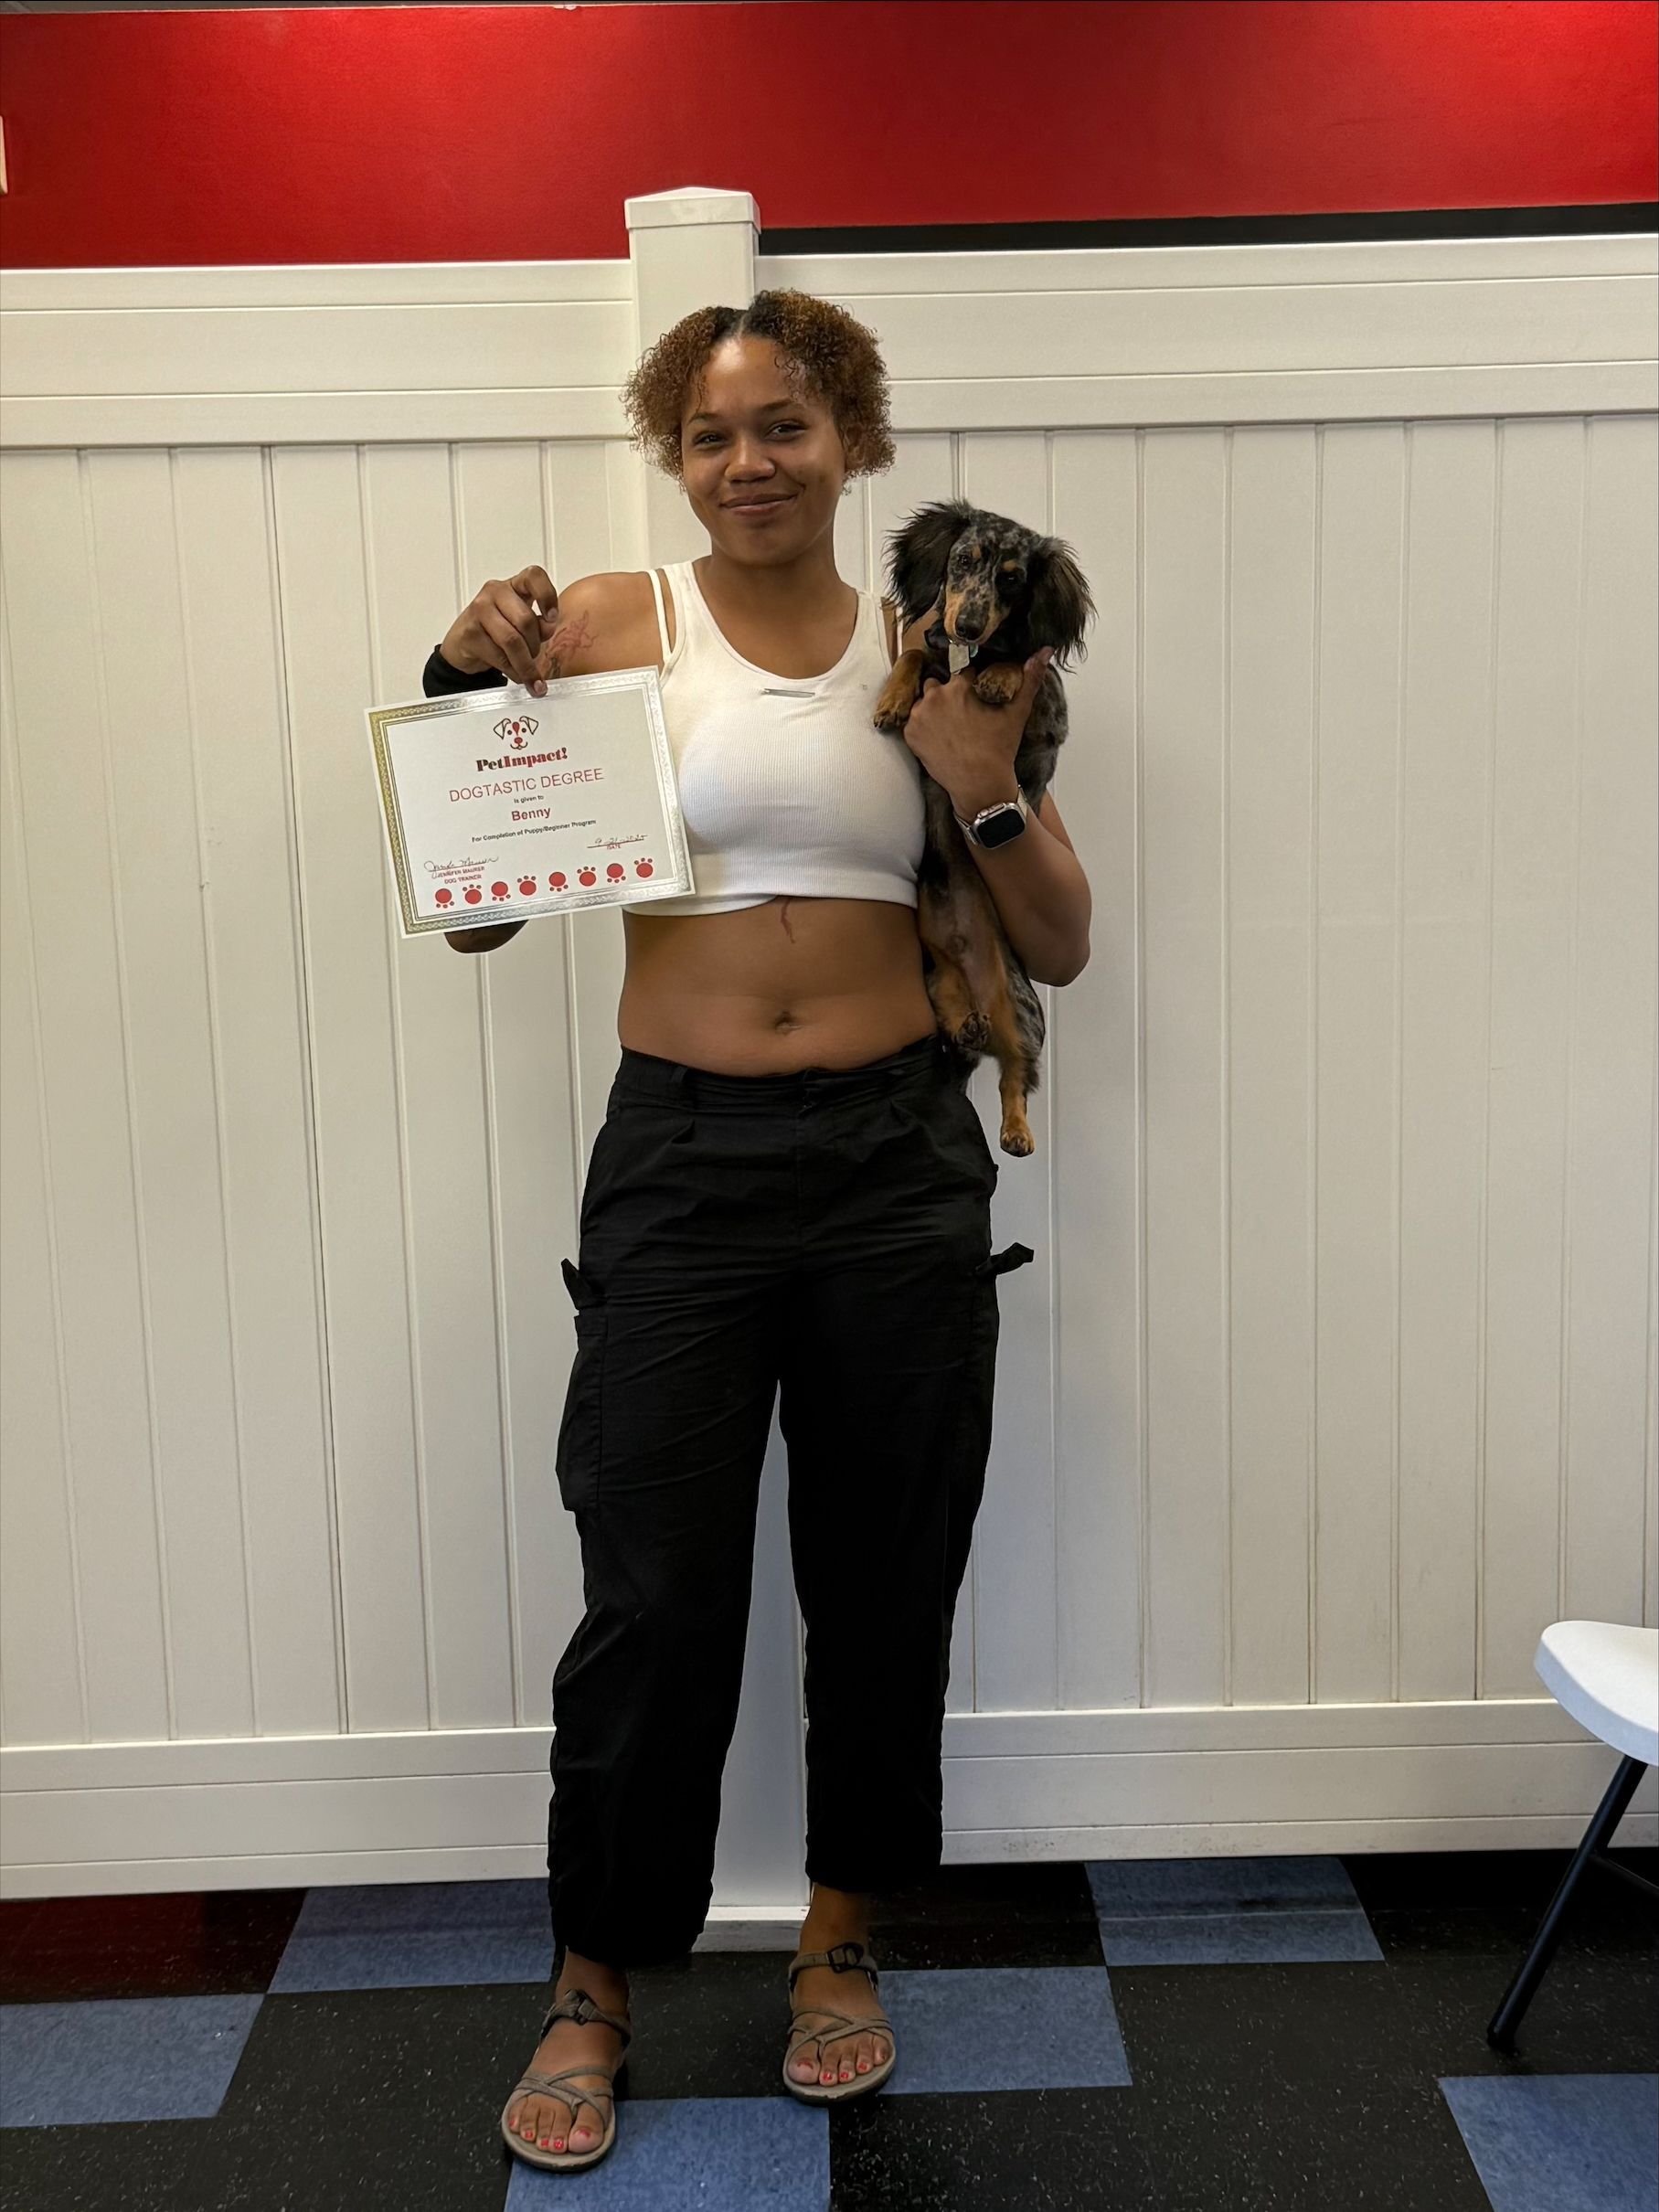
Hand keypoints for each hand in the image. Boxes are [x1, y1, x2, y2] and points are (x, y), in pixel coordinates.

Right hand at [440, 566, 562, 690]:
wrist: (464, 645)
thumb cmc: (498, 630)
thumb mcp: (523, 624)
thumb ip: (540, 624)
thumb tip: (548, 628)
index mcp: (514, 585)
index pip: (535, 576)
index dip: (547, 596)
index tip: (552, 618)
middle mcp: (495, 591)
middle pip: (526, 620)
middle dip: (535, 646)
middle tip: (535, 657)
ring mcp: (479, 609)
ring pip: (512, 641)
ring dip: (525, 664)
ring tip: (528, 673)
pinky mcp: (470, 633)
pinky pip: (499, 656)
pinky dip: (512, 671)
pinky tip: (515, 674)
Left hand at [902, 647, 1054, 814]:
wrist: (980, 785)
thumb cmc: (999, 749)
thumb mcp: (1017, 712)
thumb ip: (1030, 679)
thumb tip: (1046, 650)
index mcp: (959, 685)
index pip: (963, 673)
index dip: (971, 686)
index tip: (976, 700)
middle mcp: (935, 695)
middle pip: (939, 684)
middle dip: (948, 695)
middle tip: (961, 716)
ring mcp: (919, 715)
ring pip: (924, 701)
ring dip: (933, 709)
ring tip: (949, 727)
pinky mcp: (910, 734)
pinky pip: (913, 721)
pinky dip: (922, 727)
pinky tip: (938, 738)